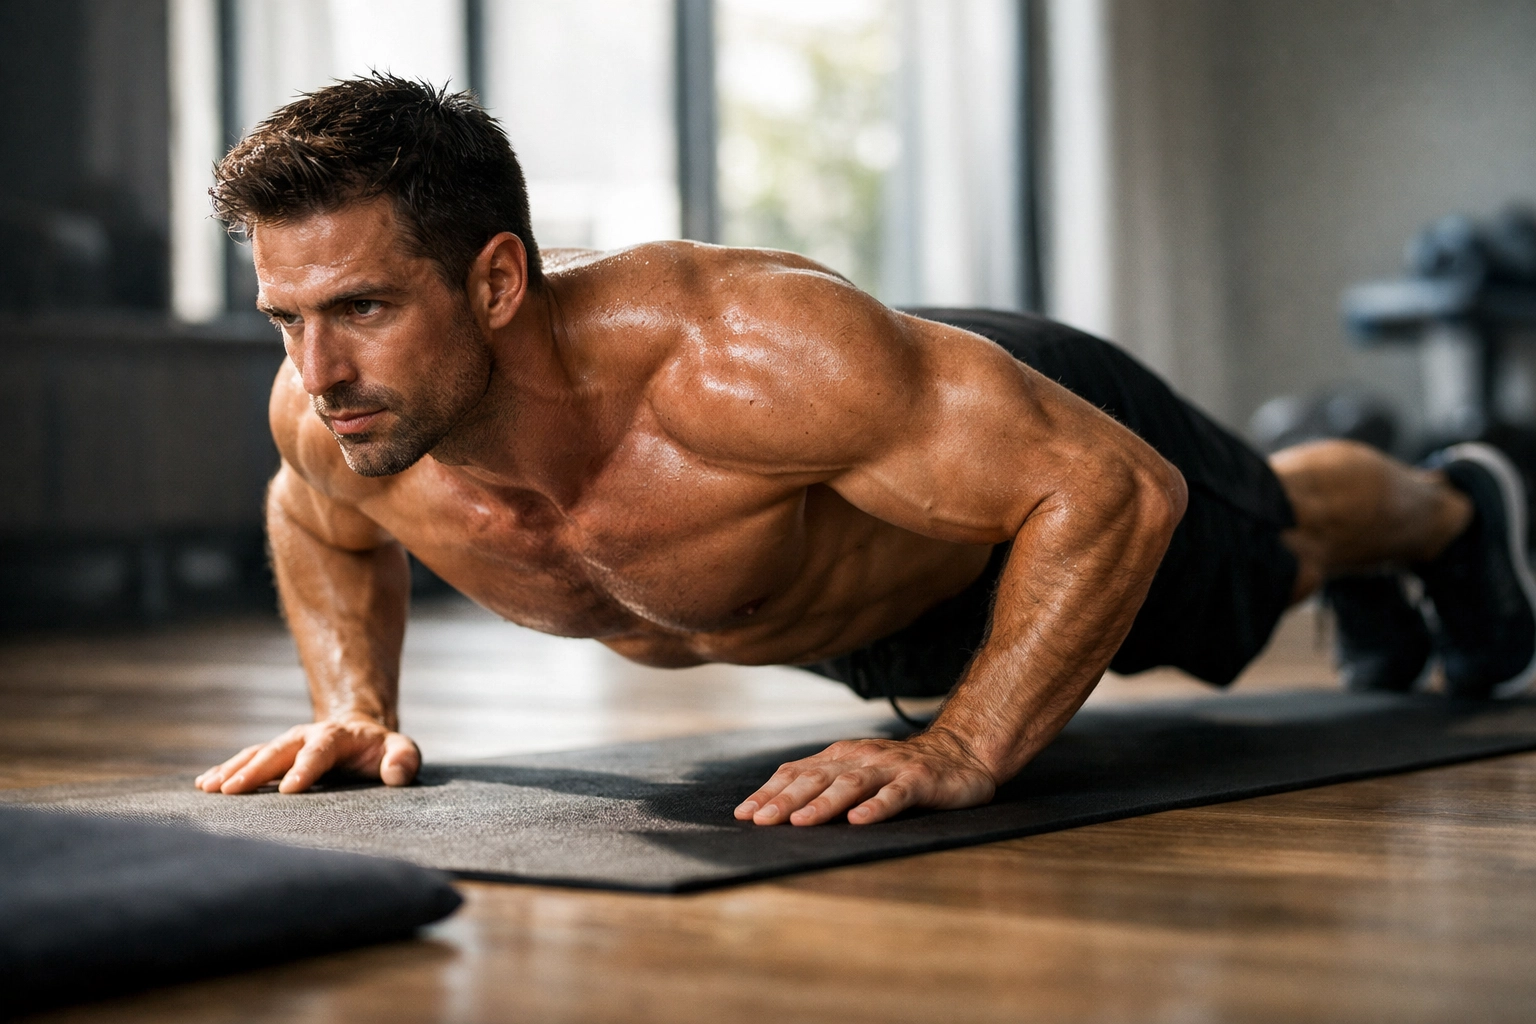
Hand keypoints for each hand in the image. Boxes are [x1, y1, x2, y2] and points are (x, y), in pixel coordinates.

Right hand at [194, 718, 419, 794]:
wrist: (359, 732)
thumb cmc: (381, 750)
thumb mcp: (401, 750)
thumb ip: (403, 760)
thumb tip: (395, 774)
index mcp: (337, 736)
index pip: (320, 750)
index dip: (305, 768)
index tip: (288, 789)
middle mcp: (306, 736)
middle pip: (278, 750)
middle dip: (255, 770)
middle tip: (232, 790)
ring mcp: (286, 744)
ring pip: (256, 754)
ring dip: (233, 770)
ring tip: (210, 788)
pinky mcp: (273, 754)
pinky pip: (246, 760)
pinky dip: (224, 770)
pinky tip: (203, 785)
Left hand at [733, 728, 996, 825]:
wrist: (960, 754)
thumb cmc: (899, 771)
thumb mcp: (857, 771)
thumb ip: (824, 784)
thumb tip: (775, 810)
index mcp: (839, 756)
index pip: (796, 772)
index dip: (768, 791)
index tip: (743, 814)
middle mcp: (859, 757)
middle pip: (816, 778)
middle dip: (785, 800)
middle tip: (760, 821)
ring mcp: (889, 767)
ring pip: (850, 784)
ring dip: (824, 803)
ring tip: (801, 822)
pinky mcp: (918, 780)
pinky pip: (894, 795)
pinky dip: (875, 808)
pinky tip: (859, 821)